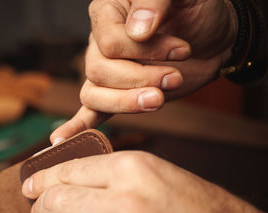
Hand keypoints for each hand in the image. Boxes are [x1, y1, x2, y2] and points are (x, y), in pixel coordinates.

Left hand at [22, 152, 267, 212]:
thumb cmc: (196, 207)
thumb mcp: (155, 174)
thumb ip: (111, 173)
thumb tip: (67, 179)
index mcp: (132, 166)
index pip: (69, 168)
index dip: (43, 176)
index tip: (31, 184)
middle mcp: (123, 198)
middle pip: (54, 198)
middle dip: (38, 205)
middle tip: (36, 210)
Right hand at [50, 0, 237, 142]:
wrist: (211, 38)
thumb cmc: (195, 10)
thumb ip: (155, 1)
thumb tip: (137, 32)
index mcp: (108, 12)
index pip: (108, 41)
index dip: (144, 50)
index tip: (182, 50)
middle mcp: (99, 43)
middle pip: (98, 70)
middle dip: (139, 79)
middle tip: (174, 78)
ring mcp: (104, 71)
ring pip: (94, 93)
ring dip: (125, 102)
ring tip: (157, 100)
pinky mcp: (117, 94)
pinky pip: (90, 110)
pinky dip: (78, 126)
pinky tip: (61, 139)